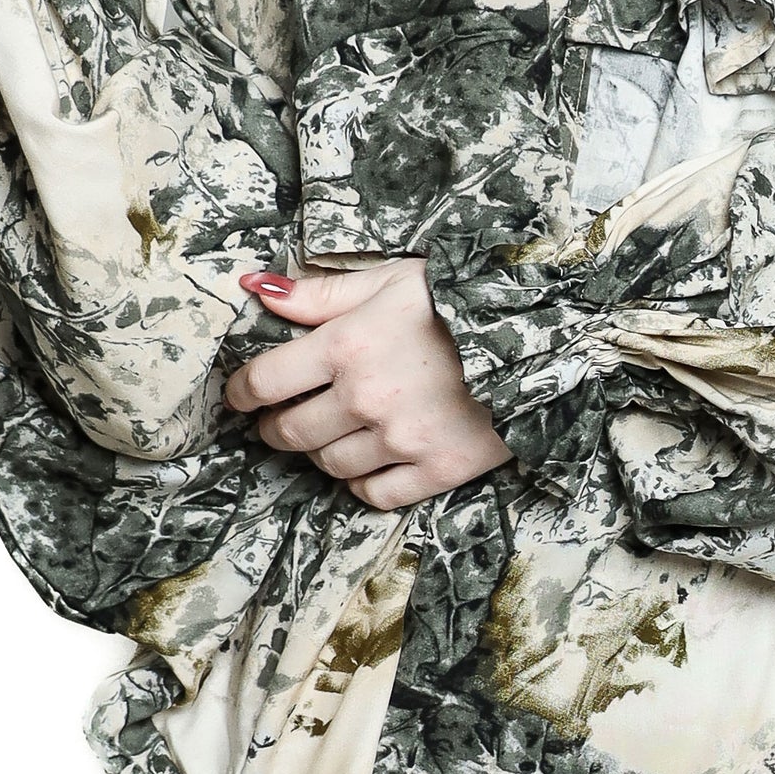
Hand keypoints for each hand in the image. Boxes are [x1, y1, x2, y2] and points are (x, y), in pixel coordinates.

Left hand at [224, 257, 512, 510]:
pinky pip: (374, 493)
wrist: (535, 335)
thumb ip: (320, 293)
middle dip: (274, 427)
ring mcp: (401, 439)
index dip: (240, 392)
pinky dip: (360, 482)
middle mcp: (366, 398)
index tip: (238, 396)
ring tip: (329, 433)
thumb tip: (257, 289)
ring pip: (329, 465)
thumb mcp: (388, 280)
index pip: (265, 381)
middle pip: (290, 431)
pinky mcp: (437, 469)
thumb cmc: (455, 300)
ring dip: (319, 452)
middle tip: (278, 419)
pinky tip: (367, 460)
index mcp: (348, 345)